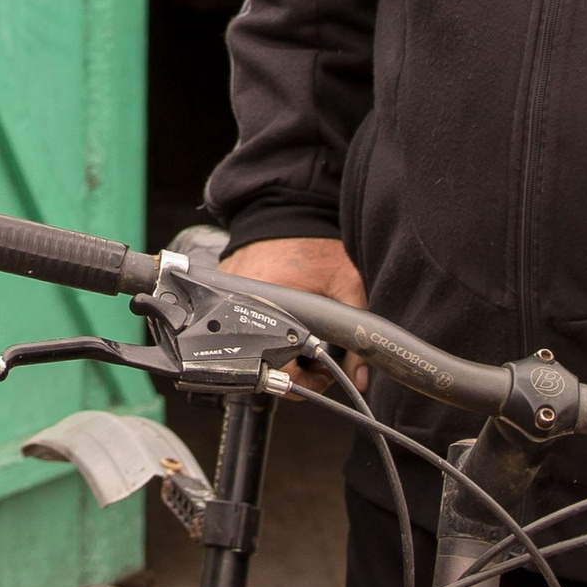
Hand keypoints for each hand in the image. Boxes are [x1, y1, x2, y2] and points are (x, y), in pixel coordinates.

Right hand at [220, 235, 370, 389]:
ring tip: (302, 332)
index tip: (324, 372)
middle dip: (294, 364)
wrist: (286, 207)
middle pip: (263, 359)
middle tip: (317, 357)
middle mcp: (242, 302)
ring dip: (280, 345)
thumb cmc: (314, 242)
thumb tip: (360, 377)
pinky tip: (285, 314)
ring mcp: (229, 294)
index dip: (306, 379)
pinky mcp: (226, 286)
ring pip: (253, 342)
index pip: (278, 366)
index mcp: (271, 304)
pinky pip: (243, 319)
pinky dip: (265, 324)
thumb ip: (358, 332)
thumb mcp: (347, 284)